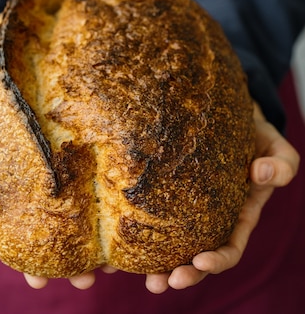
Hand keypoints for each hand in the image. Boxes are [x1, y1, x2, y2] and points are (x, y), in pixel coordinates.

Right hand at [0, 103, 299, 293]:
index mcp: (132, 190)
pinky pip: (274, 158)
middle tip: (163, 282)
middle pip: (182, 242)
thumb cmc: (91, 89)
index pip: (121, 241)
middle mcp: (174, 182)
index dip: (103, 267)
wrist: (142, 39)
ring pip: (232, 219)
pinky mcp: (245, 132)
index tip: (84, 283)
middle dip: (175, 268)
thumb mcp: (46, 125)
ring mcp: (212, 162)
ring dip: (222, 247)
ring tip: (199, 259)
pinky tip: (258, 169)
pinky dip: (272, 168)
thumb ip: (10, 162)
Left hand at [143, 102, 299, 293]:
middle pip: (197, 256)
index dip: (217, 260)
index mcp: (239, 216)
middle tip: (162, 283)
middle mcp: (212, 219)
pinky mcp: (167, 192)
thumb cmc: (257, 136)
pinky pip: (153, 214)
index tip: (201, 262)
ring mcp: (188, 209)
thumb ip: (281, 165)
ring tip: (146, 279)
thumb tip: (260, 173)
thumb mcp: (276, 148)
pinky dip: (140, 232)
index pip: (229, 248)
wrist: (232, 120)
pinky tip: (122, 242)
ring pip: (173, 244)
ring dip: (158, 265)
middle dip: (182, 273)